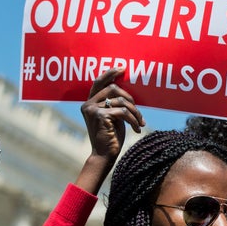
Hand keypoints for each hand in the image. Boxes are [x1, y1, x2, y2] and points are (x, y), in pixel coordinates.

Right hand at [74, 68, 144, 192]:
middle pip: (113, 88)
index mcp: (89, 103)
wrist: (104, 156)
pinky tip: (136, 129)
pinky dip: (133, 120)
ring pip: (120, 101)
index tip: (123, 69)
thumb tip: (127, 93)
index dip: (110, 73)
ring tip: (139, 123)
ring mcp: (92, 109)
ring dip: (134, 112)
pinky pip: (123, 111)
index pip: (98, 82)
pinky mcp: (100, 116)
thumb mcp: (113, 117)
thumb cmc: (110, 138)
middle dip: (130, 98)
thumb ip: (114, 104)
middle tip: (138, 111)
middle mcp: (87, 104)